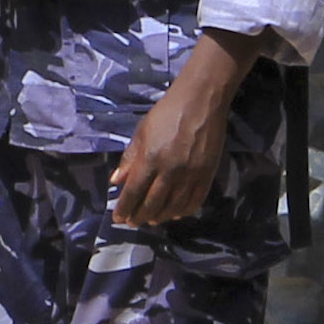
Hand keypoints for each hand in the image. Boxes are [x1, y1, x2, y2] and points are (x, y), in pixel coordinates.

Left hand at [115, 30, 258, 231]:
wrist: (201, 101)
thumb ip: (129, 158)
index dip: (125, 208)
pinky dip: (183, 211)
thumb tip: (116, 181)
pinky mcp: (207, 174)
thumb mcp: (142, 132)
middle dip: (140, 216)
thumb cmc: (167, 112)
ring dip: (160, 217)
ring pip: (173, 207)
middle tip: (134, 222)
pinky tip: (175, 213)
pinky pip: (194, 201)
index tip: (118, 218)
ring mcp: (190, 175)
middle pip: (152, 204)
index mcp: (150, 159)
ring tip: (152, 220)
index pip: (134, 192)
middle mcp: (170, 171)